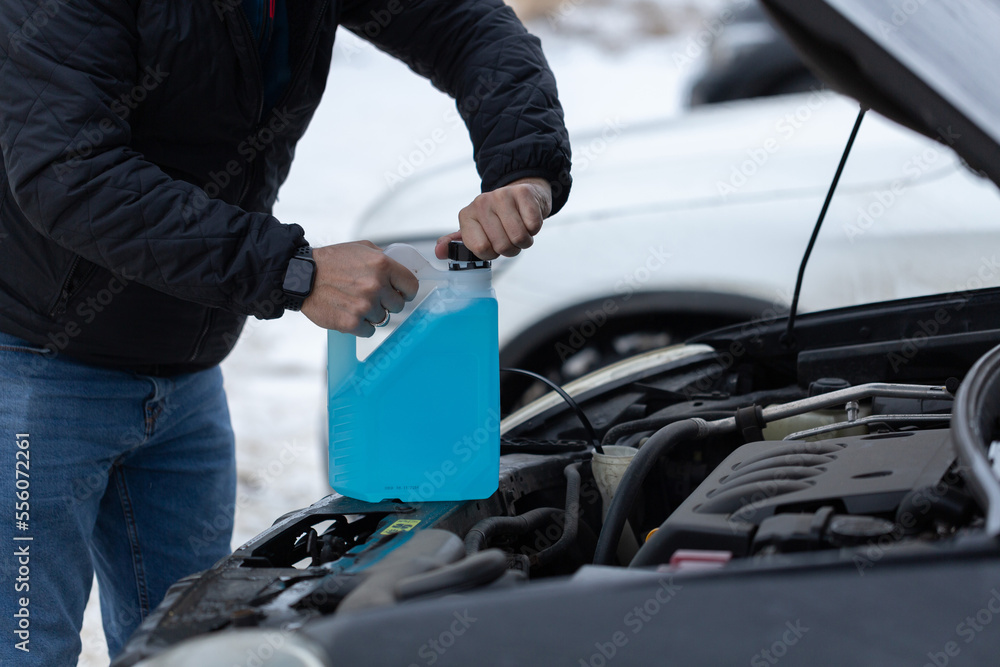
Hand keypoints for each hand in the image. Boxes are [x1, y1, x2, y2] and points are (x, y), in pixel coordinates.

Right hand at [301, 241, 418, 336]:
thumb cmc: (330, 261)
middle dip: (388, 303)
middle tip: (372, 298)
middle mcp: (376, 286)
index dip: (407, 291)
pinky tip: (349, 313)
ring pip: (383, 319)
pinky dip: (361, 326)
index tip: (401, 293)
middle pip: (398, 305)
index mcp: (382, 265)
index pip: (411, 286)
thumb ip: (382, 258)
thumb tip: (400, 268)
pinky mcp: (351, 323)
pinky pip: (369, 331)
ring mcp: (364, 306)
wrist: (300, 276)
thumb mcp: (360, 248)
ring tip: (355, 303)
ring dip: (372, 314)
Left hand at [435, 176, 551, 259]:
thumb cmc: (499, 219)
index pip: (481, 249)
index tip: (494, 245)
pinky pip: (533, 225)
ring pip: (519, 237)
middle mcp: (481, 203)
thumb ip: (457, 244)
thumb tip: (439, 252)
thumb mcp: (475, 231)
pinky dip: (535, 228)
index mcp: (466, 215)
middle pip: (502, 245)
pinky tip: (528, 219)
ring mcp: (502, 195)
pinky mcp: (523, 193)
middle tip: (511, 238)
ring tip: (521, 230)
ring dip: (525, 240)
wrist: (522, 196)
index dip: (492, 253)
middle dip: (512, 248)